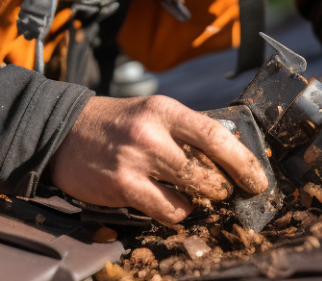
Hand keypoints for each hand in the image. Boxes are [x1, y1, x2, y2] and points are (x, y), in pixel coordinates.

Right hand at [50, 95, 268, 222]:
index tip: (257, 178)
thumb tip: (229, 152)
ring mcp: (136, 161)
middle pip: (208, 169)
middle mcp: (151, 133)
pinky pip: (167, 210)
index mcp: (165, 110)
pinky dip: (177, 212)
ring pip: (191, 192)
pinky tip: (173, 205)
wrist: (64, 132)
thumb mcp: (151, 113)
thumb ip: (185, 130)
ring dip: (203, 200)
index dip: (243, 161)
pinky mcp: (123, 186)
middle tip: (229, 191)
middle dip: (226, 186)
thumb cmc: (115, 124)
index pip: (216, 135)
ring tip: (198, 196)